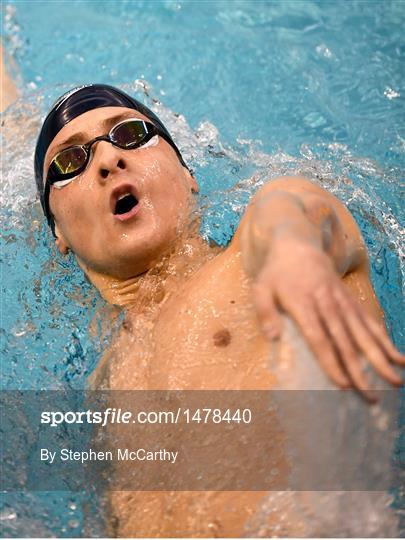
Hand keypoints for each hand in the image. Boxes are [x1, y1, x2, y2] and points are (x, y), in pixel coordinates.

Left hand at [252, 238, 403, 400]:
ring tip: (395, 381)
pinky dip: (385, 339)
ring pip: (363, 333)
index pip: (319, 338)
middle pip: (346, 341)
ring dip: (380, 358)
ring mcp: (343, 302)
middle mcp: (327, 304)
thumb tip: (272, 337)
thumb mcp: (260, 288)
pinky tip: (398, 357)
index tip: (343, 385)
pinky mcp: (351, 301)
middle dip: (360, 371)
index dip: (332, 362)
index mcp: (303, 304)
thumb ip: (265, 311)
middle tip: (372, 396)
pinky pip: (370, 322)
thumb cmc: (277, 273)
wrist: (299, 246)